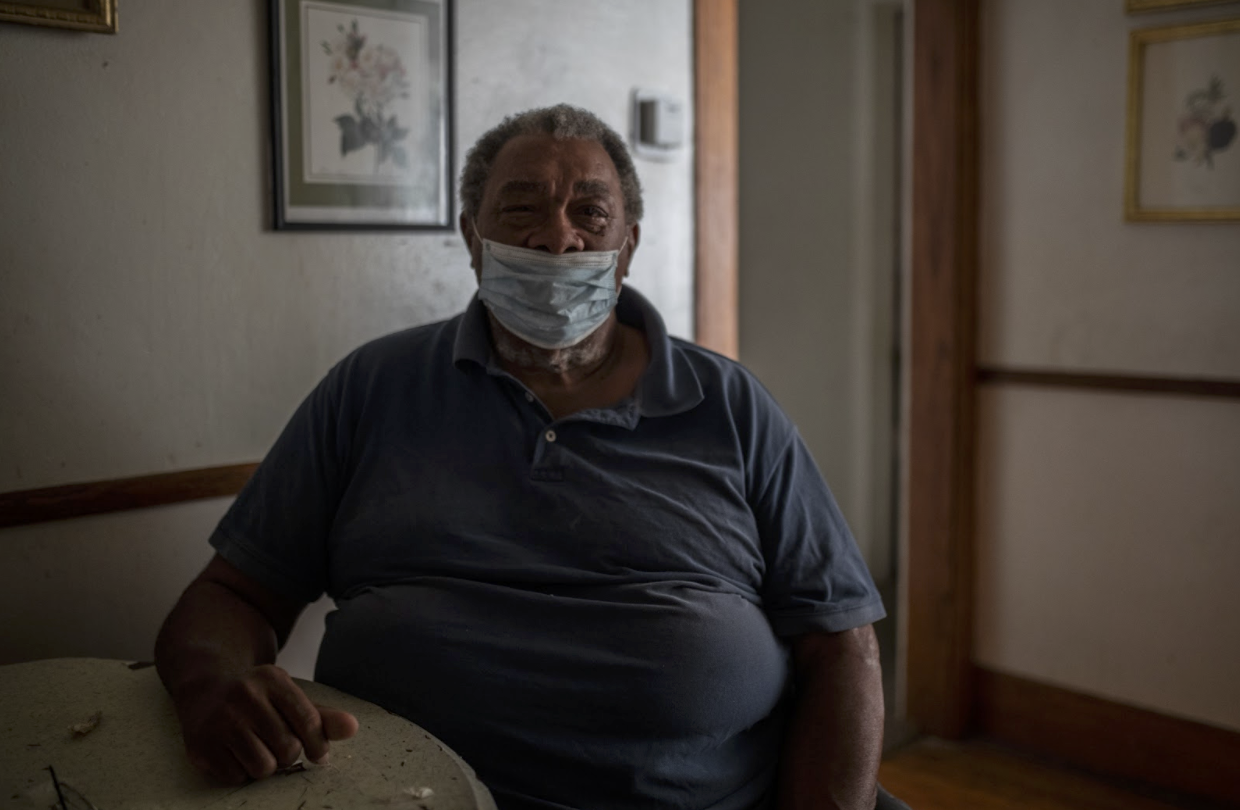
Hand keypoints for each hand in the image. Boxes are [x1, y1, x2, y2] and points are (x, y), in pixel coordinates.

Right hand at [174, 664, 358, 783]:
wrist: (203, 690)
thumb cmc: (256, 699)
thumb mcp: (287, 698)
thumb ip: (321, 716)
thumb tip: (352, 728)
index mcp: (272, 679)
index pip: (308, 720)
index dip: (318, 744)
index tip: (318, 754)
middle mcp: (244, 695)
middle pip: (288, 748)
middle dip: (289, 755)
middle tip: (278, 746)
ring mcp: (220, 720)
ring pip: (263, 767)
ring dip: (266, 767)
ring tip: (257, 750)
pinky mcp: (201, 744)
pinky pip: (236, 777)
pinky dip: (241, 772)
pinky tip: (235, 753)